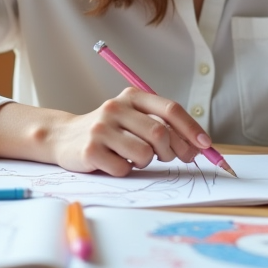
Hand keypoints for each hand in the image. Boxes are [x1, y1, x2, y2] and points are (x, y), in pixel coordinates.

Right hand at [42, 88, 210, 176]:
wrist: (63, 138)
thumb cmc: (109, 131)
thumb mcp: (133, 118)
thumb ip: (162, 125)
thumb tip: (198, 145)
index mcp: (131, 96)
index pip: (170, 109)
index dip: (191, 128)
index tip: (204, 145)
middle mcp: (115, 108)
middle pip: (160, 133)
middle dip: (172, 151)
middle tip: (170, 158)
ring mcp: (101, 129)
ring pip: (144, 154)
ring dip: (146, 162)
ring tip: (134, 157)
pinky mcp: (90, 150)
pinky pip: (124, 169)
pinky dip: (126, 171)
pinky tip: (114, 162)